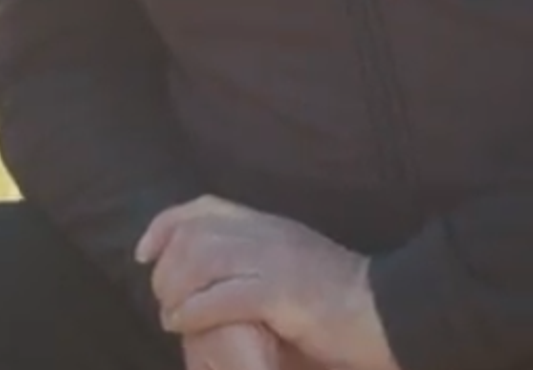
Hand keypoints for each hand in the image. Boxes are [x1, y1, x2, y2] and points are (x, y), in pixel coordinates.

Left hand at [137, 195, 401, 369]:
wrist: (388, 311)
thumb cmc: (341, 299)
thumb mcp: (293, 263)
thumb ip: (256, 261)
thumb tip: (208, 278)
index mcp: (271, 224)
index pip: (205, 207)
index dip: (165, 225)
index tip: (144, 252)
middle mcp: (269, 233)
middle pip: (195, 233)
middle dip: (166, 267)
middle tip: (163, 298)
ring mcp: (275, 261)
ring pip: (202, 260)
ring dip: (175, 290)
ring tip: (171, 316)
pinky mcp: (281, 293)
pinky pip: (221, 297)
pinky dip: (193, 311)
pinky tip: (183, 325)